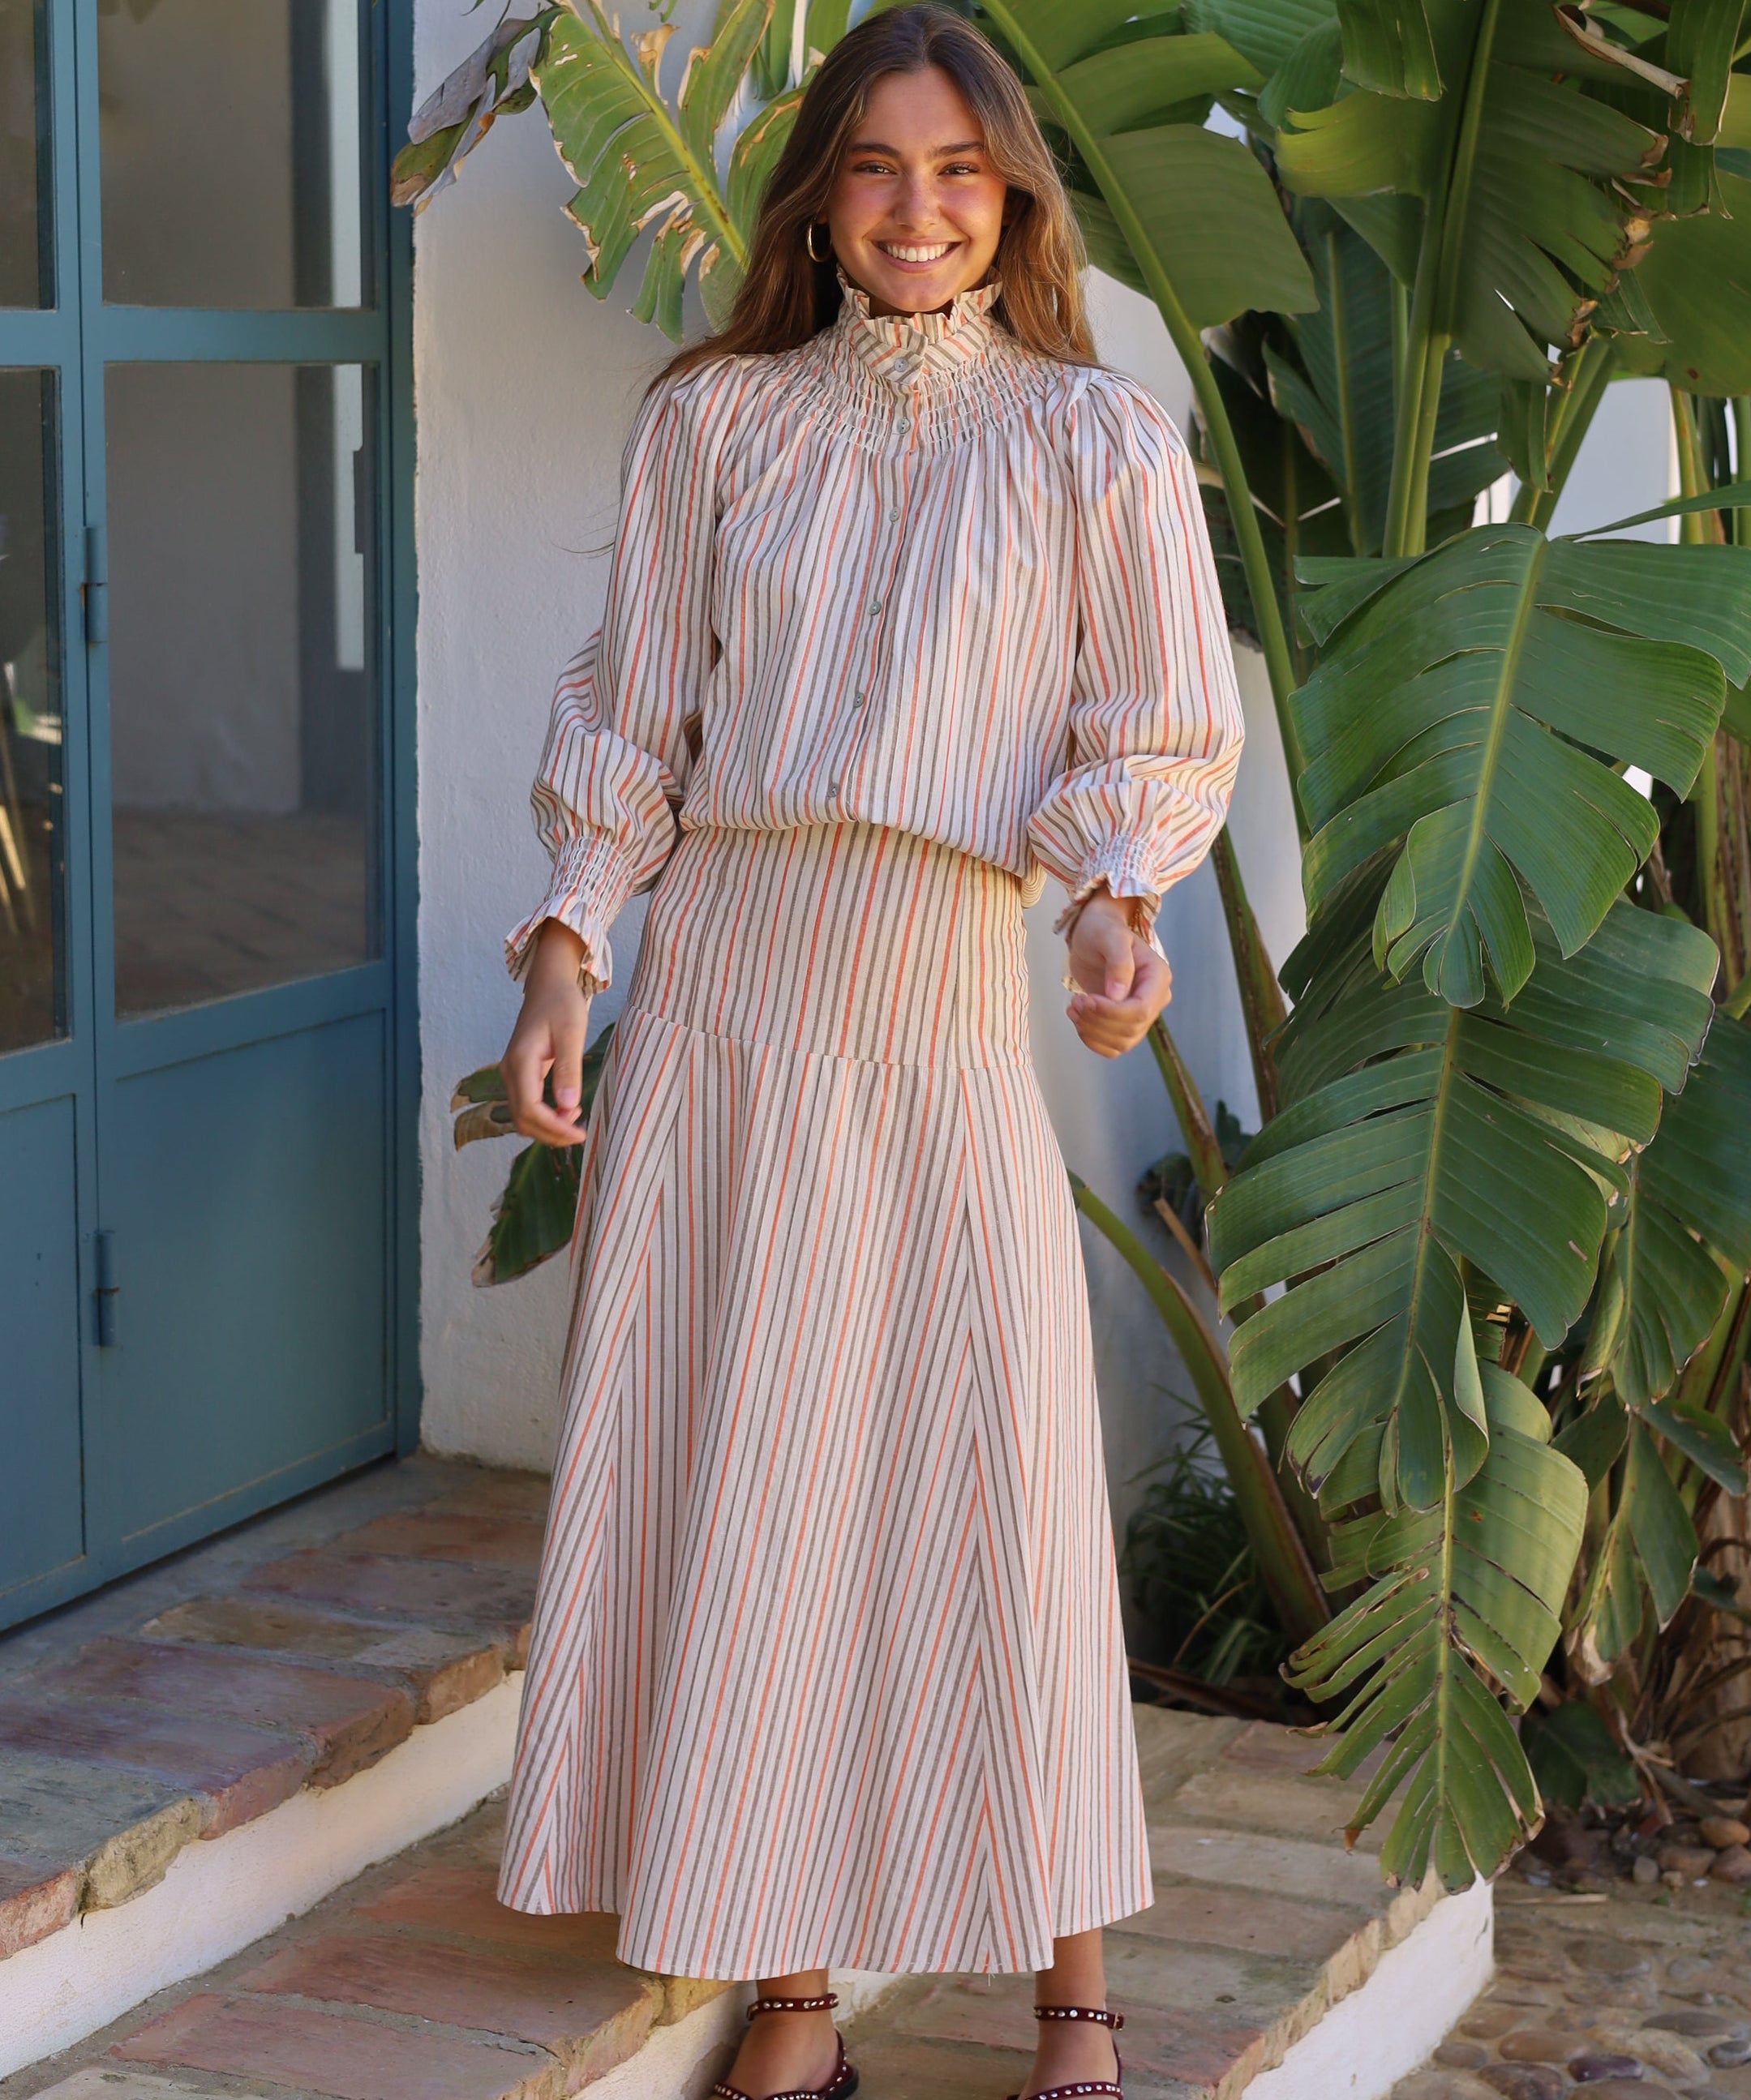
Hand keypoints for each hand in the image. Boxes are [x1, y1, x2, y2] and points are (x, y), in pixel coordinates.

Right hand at [502, 921, 592, 1144]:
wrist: (548, 984)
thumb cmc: (562, 1003)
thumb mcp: (572, 1033)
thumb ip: (569, 1070)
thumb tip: (568, 1108)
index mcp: (521, 1062)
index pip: (529, 1109)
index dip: (554, 1128)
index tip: (580, 1134)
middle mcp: (510, 1070)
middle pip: (522, 1119)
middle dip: (550, 1133)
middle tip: (581, 1133)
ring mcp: (511, 1073)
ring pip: (522, 1116)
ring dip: (547, 1127)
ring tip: (576, 1122)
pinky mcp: (519, 1073)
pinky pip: (526, 1105)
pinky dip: (544, 1116)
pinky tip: (566, 1110)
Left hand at [1065, 891, 1171, 1057]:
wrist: (1094, 936)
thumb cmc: (1102, 930)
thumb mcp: (1110, 937)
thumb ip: (1119, 963)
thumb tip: (1119, 996)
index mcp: (1158, 977)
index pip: (1141, 1010)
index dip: (1111, 1012)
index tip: (1085, 999)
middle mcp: (1155, 998)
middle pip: (1131, 1029)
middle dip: (1097, 1021)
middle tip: (1075, 1002)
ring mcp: (1141, 1014)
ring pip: (1121, 1043)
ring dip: (1091, 1032)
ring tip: (1073, 1008)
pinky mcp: (1123, 1023)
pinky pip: (1112, 1047)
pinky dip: (1091, 1040)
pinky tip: (1078, 1019)